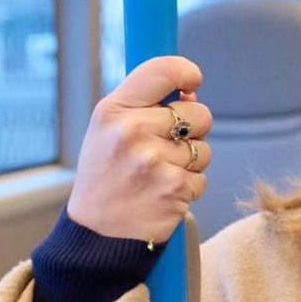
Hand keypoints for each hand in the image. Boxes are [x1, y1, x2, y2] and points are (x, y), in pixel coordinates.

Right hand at [66, 56, 214, 242]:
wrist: (96, 231)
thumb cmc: (107, 175)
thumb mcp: (109, 131)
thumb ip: (146, 105)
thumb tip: (191, 92)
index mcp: (113, 110)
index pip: (163, 70)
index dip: (187, 72)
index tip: (192, 82)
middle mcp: (132, 132)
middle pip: (200, 114)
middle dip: (193, 130)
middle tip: (164, 146)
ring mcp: (154, 161)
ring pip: (203, 149)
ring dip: (190, 163)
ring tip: (158, 174)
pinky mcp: (174, 189)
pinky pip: (201, 178)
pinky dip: (188, 187)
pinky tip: (162, 193)